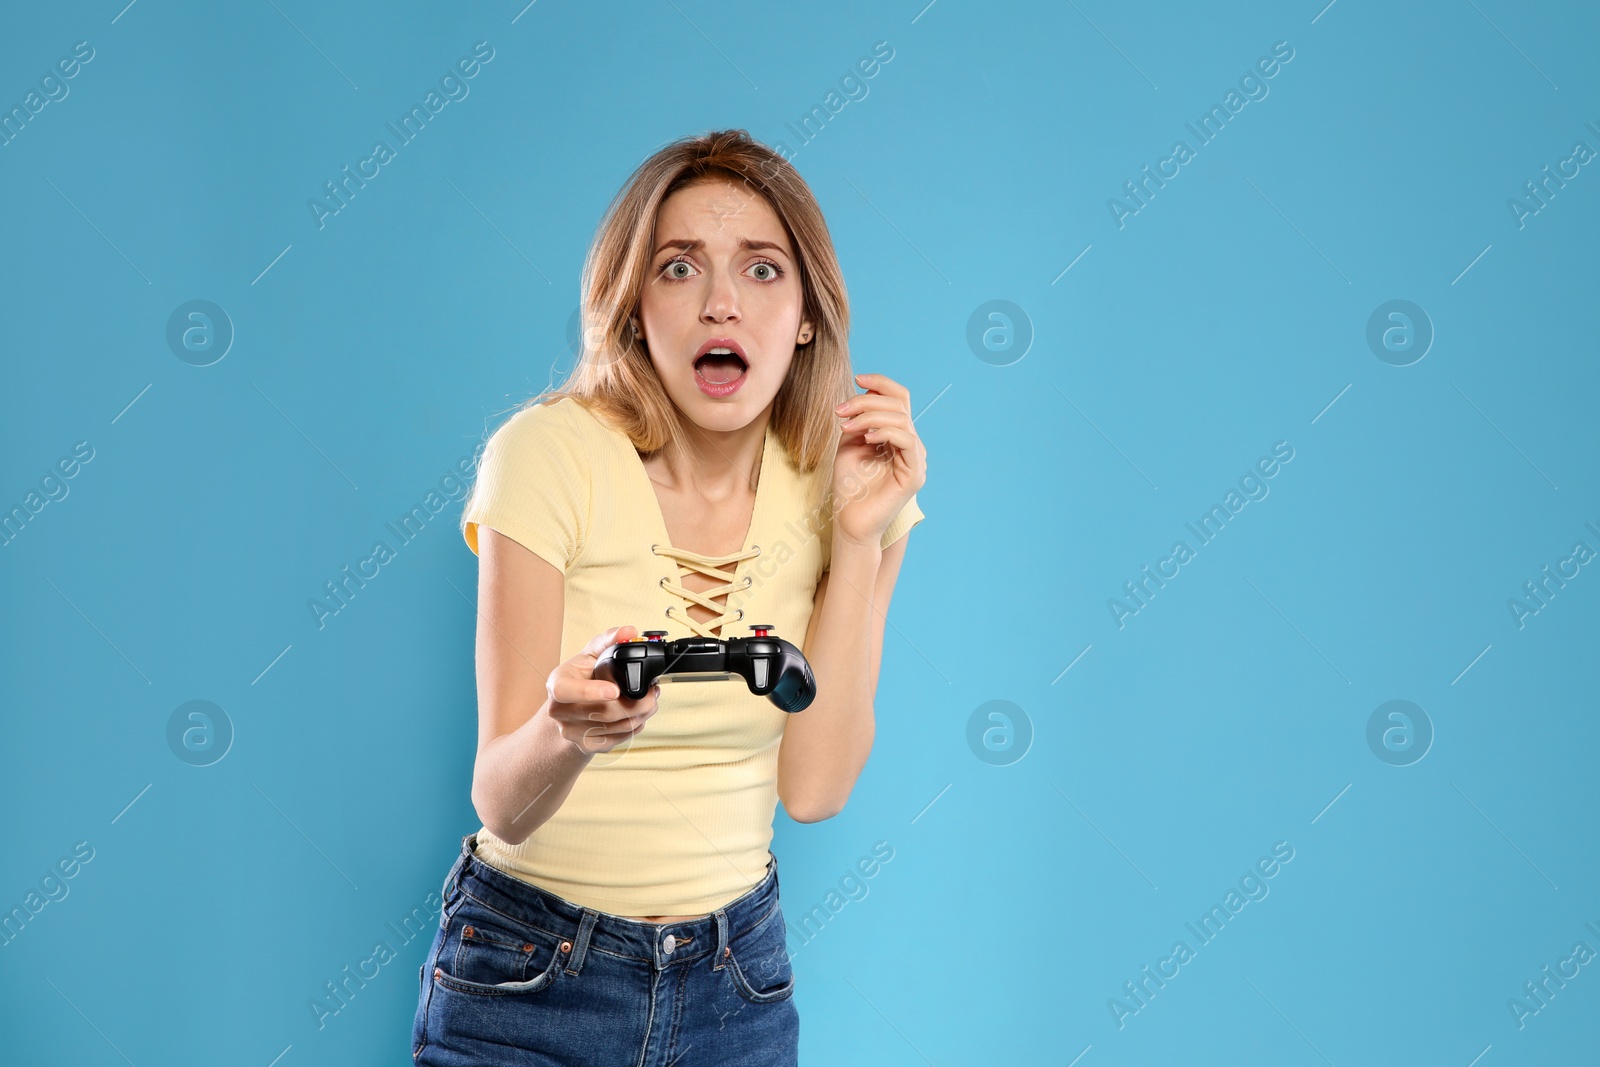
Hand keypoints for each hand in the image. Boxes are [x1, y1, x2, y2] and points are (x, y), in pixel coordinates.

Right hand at [545, 625, 661, 754]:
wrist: (570, 708)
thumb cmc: (582, 676)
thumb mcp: (591, 653)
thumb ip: (609, 639)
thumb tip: (628, 632)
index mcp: (557, 684)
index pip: (566, 691)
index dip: (590, 692)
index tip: (615, 690)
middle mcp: (559, 711)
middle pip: (601, 712)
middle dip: (636, 702)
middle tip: (654, 692)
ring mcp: (571, 731)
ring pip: (614, 727)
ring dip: (641, 714)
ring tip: (650, 700)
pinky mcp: (586, 745)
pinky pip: (618, 739)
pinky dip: (635, 727)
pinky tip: (639, 715)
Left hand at [831, 373, 927, 547]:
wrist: (849, 521)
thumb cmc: (848, 486)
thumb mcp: (850, 444)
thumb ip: (860, 420)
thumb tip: (866, 392)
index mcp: (898, 436)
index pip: (900, 399)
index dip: (881, 383)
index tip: (857, 378)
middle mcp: (911, 445)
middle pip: (899, 405)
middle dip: (866, 402)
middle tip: (839, 411)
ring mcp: (916, 460)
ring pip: (902, 420)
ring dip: (870, 416)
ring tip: (847, 426)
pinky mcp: (915, 475)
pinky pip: (907, 441)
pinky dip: (885, 432)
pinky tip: (866, 438)